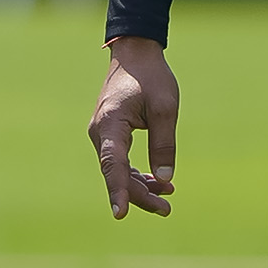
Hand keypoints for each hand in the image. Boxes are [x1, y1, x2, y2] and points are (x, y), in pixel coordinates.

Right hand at [89, 38, 178, 218]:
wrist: (135, 54)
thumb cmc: (151, 77)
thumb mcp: (165, 109)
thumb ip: (163, 144)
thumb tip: (164, 179)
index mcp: (111, 123)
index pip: (113, 164)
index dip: (118, 190)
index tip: (121, 213)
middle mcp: (100, 132)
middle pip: (116, 173)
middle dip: (139, 195)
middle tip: (166, 210)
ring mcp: (103, 134)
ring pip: (118, 170)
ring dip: (140, 187)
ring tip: (167, 199)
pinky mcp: (110, 134)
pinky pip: (120, 161)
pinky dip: (136, 173)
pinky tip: (157, 183)